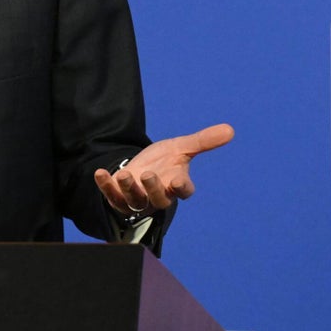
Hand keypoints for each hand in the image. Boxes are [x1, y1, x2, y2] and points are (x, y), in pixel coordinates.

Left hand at [94, 123, 233, 217]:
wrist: (141, 166)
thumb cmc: (165, 160)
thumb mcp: (181, 147)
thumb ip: (203, 141)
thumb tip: (230, 129)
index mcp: (177, 185)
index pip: (183, 191)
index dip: (182, 188)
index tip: (180, 182)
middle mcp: (158, 195)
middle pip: (158, 200)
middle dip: (153, 189)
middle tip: (148, 175)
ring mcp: (138, 198)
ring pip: (134, 200)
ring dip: (128, 188)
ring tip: (124, 174)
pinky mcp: (119, 197)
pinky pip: (112, 196)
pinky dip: (106, 186)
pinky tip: (100, 173)